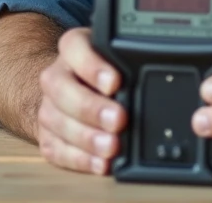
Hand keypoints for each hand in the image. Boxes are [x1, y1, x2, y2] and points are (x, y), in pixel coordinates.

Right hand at [36, 27, 126, 175]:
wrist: (77, 91)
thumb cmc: (107, 72)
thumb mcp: (118, 58)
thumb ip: (131, 63)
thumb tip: (164, 79)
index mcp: (73, 48)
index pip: (74, 47)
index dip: (92, 66)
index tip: (115, 82)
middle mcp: (56, 75)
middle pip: (61, 88)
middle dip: (91, 107)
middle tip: (119, 119)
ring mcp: (48, 107)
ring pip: (55, 120)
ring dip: (86, 137)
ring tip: (112, 147)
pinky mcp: (47, 136)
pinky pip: (56, 149)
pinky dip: (80, 159)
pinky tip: (101, 163)